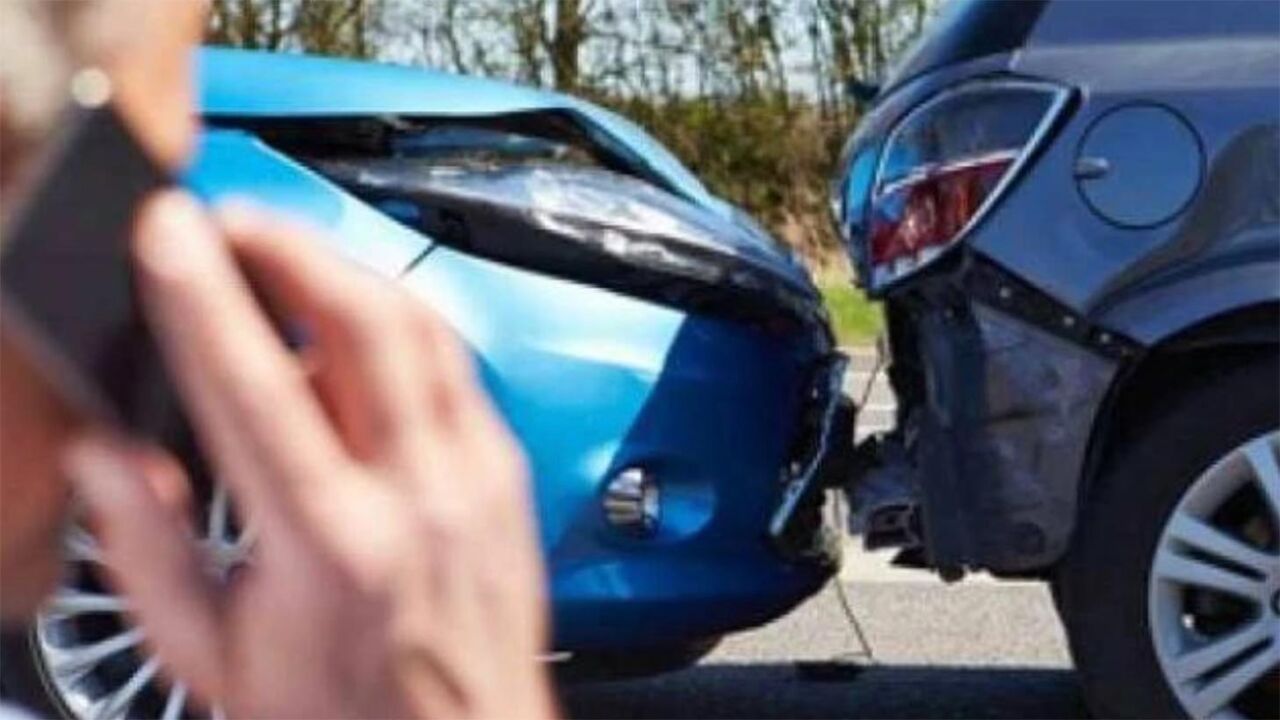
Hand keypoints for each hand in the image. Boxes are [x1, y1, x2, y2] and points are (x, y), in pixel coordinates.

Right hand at [63, 191, 554, 718]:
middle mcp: (419, 497)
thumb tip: (103, 456)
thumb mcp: (213, 657)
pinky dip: (400, 323)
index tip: (167, 231)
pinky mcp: (509, 475)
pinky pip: (456, 366)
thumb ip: (148, 551)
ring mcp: (478, 479)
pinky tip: (356, 322)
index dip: (202, 295)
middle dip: (288, 245)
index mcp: (331, 548)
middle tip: (229, 221)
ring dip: (347, 269)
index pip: (256, 385)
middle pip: (363, 321)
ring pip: (423, 327)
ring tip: (284, 254)